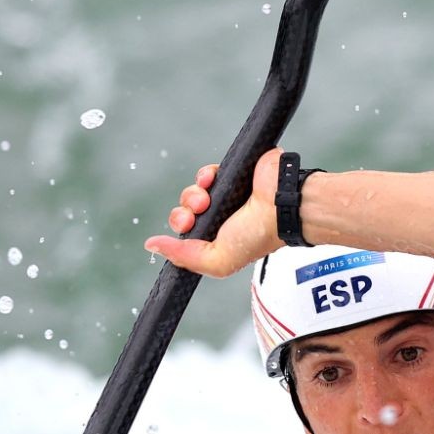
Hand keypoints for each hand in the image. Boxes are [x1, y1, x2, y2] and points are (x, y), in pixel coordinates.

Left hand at [143, 148, 286, 277]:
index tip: (187, 226)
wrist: (281, 205)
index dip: (180, 227)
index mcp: (217, 240)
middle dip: (185, 211)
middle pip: (185, 212)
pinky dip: (204, 175)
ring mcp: (225, 197)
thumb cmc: (257, 235)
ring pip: (193, 192)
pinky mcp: (231, 175)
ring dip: (193, 193)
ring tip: (207, 196)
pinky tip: (211, 179)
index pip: (186, 234)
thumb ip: (185, 257)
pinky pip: (206, 173)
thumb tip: (151, 246)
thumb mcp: (218, 260)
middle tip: (198, 211)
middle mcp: (220, 220)